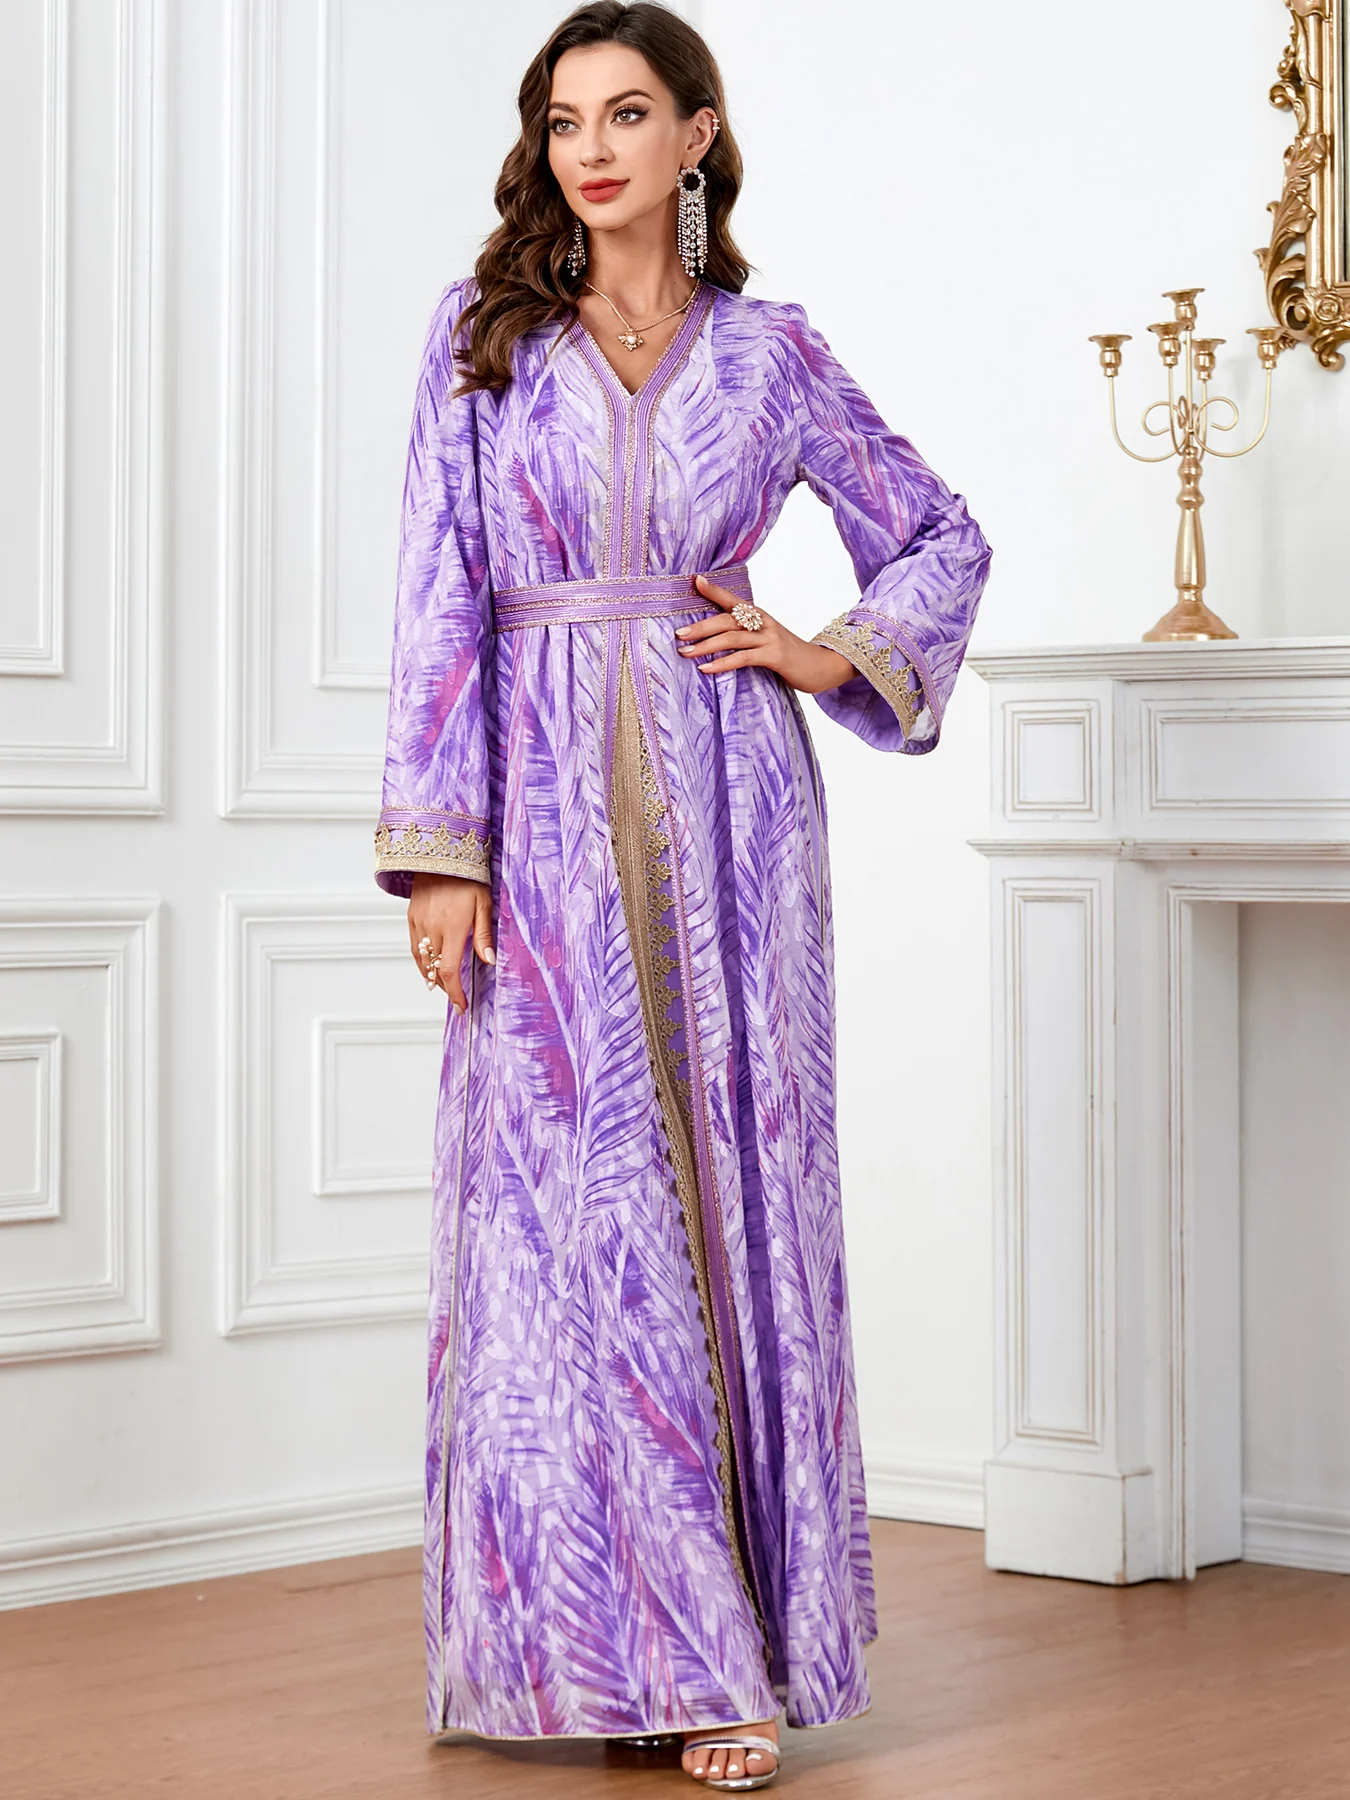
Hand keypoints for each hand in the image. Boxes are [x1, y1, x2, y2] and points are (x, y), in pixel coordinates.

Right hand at [408, 873, 493, 1013]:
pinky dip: (422, 962)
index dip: (455, 992)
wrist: (441, 855)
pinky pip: (415, 948)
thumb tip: (489, 961)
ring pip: (421, 962)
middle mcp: (433, 929)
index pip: (449, 971)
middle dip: (446, 988)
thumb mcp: (483, 905)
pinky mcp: (412, 918)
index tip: (461, 1005)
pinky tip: (431, 965)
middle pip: (434, 971)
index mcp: (453, 928)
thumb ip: (484, 936)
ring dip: (432, 978)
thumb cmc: (467, 878)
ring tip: (445, 985)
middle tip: (457, 996)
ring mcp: (419, 924)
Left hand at [674, 573, 853, 694]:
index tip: (695, 580)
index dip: (714, 590)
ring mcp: (770, 638)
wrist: (822, 666)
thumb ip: (746, 635)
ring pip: (732, 637)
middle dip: (701, 626)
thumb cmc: (789, 655)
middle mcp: (763, 622)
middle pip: (727, 619)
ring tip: (685, 652)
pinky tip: (707, 669)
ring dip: (706, 645)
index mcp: (759, 616)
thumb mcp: (766, 640)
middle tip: (678, 634)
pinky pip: (743, 658)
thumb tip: (715, 638)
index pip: (733, 600)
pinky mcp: (775, 656)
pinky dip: (723, 663)